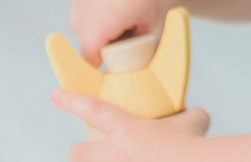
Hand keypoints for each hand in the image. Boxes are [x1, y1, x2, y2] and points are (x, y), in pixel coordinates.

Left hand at [51, 89, 209, 161]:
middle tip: (90, 150)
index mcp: (129, 130)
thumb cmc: (195, 147)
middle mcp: (116, 154)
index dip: (71, 101)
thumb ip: (187, 115)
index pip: (93, 110)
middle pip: (78, 153)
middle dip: (80, 152)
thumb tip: (191, 114)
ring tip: (109, 157)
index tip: (55, 95)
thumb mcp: (194, 121)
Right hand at [69, 0, 175, 67]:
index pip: (93, 39)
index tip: (105, 69)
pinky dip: (89, 26)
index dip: (94, 59)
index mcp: (124, 2)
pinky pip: (77, 18)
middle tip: (121, 46)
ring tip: (118, 29)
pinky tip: (110, 20)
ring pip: (78, 28)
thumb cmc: (161, 8)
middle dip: (97, 50)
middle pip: (85, 36)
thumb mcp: (154, 36)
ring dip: (92, 38)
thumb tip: (114, 87)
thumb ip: (134, 60)